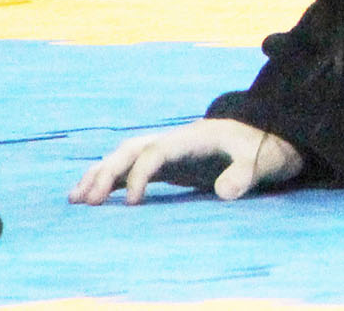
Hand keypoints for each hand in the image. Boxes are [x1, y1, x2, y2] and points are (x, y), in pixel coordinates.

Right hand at [68, 119, 302, 204]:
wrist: (269, 139)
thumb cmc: (265, 150)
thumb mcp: (264, 161)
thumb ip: (246, 174)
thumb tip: (225, 193)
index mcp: (194, 137)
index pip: (156, 151)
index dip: (140, 175)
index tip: (130, 204)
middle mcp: (176, 139)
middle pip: (132, 149)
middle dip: (107, 172)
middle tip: (85, 202)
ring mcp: (170, 149)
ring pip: (126, 154)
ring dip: (101, 173)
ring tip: (75, 199)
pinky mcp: (169, 163)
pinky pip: (131, 166)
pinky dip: (109, 177)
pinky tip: (90, 196)